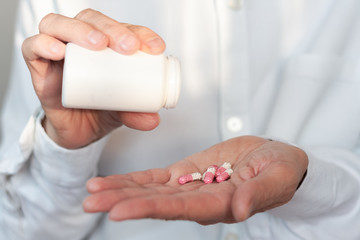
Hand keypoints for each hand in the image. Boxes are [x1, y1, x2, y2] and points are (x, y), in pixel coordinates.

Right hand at [22, 9, 165, 148]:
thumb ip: (136, 113)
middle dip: (112, 28)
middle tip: (128, 46)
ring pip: (60, 24)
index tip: (155, 48)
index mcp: (108, 47)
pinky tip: (59, 51)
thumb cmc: (102, 110)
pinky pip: (33, 47)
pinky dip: (44, 44)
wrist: (77, 131)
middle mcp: (82, 44)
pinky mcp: (39, 66)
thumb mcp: (124, 112)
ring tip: (98, 44)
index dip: (140, 33)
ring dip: (80, 30)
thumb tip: (152, 120)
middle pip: (92, 20)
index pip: (123, 29)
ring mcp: (59, 52)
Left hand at [83, 136, 307, 224]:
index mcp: (220, 204)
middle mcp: (198, 199)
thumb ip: (259, 193)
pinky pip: (155, 178)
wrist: (273, 158)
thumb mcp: (277, 177)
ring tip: (91, 193)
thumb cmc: (280, 169)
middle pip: (156, 203)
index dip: (149, 210)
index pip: (179, 209)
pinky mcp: (185, 172)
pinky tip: (110, 182)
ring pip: (149, 190)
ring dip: (120, 191)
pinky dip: (132, 180)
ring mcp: (189, 185)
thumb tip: (241, 209)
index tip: (119, 212)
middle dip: (122, 203)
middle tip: (90, 204)